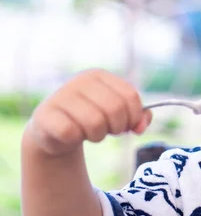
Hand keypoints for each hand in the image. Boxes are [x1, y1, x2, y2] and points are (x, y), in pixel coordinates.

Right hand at [28, 69, 151, 155]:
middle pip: (115, 109)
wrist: (55, 130)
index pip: (130, 96)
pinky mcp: (45, 115)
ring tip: (92, 133)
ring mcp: (60, 96)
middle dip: (118, 127)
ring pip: (95, 122)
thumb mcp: (117, 113)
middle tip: (110, 131)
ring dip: (98, 135)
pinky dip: (76, 139)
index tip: (128, 125)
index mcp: (99, 76)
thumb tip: (141, 127)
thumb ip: (138, 117)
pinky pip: (71, 132)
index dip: (134, 117)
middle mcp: (79, 81)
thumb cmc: (92, 118)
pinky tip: (72, 136)